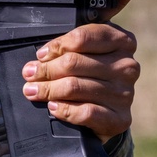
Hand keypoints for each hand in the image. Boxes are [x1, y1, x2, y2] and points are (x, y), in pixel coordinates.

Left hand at [21, 22, 139, 142]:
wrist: (108, 110)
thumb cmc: (91, 74)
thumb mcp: (85, 52)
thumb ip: (69, 45)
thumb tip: (42, 55)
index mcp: (121, 41)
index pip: (82, 38)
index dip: (56, 46)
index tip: (41, 55)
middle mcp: (127, 66)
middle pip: (74, 63)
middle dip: (45, 69)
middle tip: (29, 74)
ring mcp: (125, 93)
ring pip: (75, 87)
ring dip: (48, 89)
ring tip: (33, 91)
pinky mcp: (120, 118)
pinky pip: (86, 112)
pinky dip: (64, 110)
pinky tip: (53, 107)